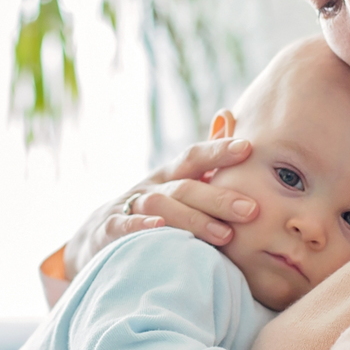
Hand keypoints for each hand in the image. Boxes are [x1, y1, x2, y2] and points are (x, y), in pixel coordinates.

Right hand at [64, 138, 259, 276]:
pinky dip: (141, 226)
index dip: (218, 150)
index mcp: (170, 174)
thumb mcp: (177, 180)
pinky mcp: (109, 230)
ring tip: (224, 235)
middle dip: (219, 198)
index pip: (194, 157)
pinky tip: (160, 228)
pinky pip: (123, 226)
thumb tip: (228, 114)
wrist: (97, 233)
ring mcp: (128, 206)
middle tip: (251, 209)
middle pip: (184, 187)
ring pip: (160, 206)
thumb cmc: (154, 206)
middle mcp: (151, 186)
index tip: (248, 147)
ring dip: (193, 219)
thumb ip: (205, 156)